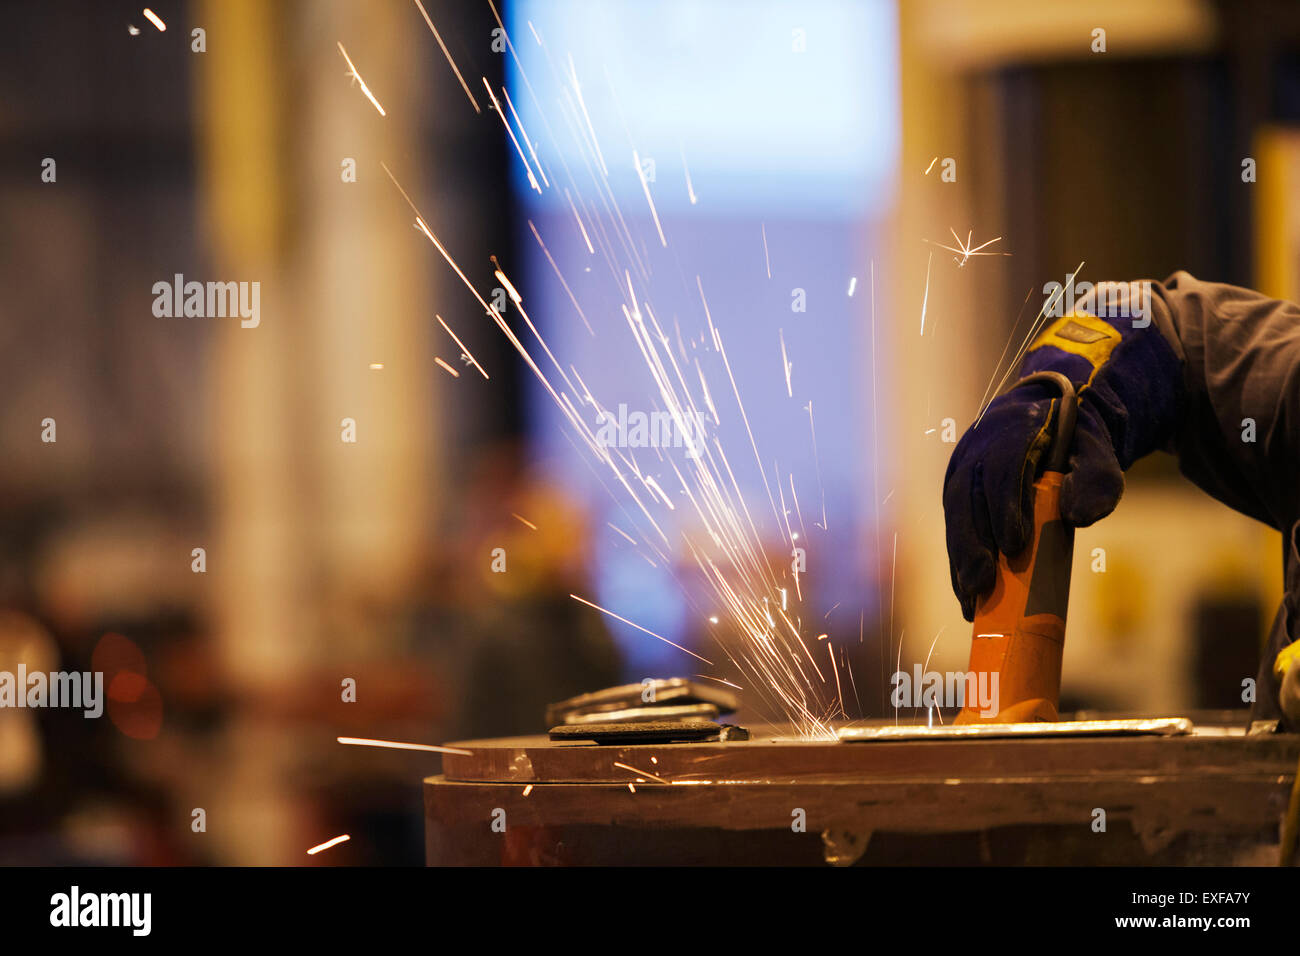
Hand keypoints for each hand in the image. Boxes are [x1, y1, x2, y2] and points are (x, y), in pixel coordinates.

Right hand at [942, 383, 1124, 620]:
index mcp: (1012, 431)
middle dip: (971, 543)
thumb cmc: (1075, 440)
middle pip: (966, 497)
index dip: (1004, 506)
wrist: (1047, 416)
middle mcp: (978, 448)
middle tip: (981, 583)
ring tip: (971, 600)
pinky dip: (959, 562)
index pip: (1001, 468)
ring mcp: (963, 469)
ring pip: (955, 514)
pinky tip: (967, 595)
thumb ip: (1096, 477)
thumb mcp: (1097, 451)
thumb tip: (1078, 517)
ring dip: (960, 559)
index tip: (1014, 545)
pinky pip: (954, 527)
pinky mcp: (958, 492)